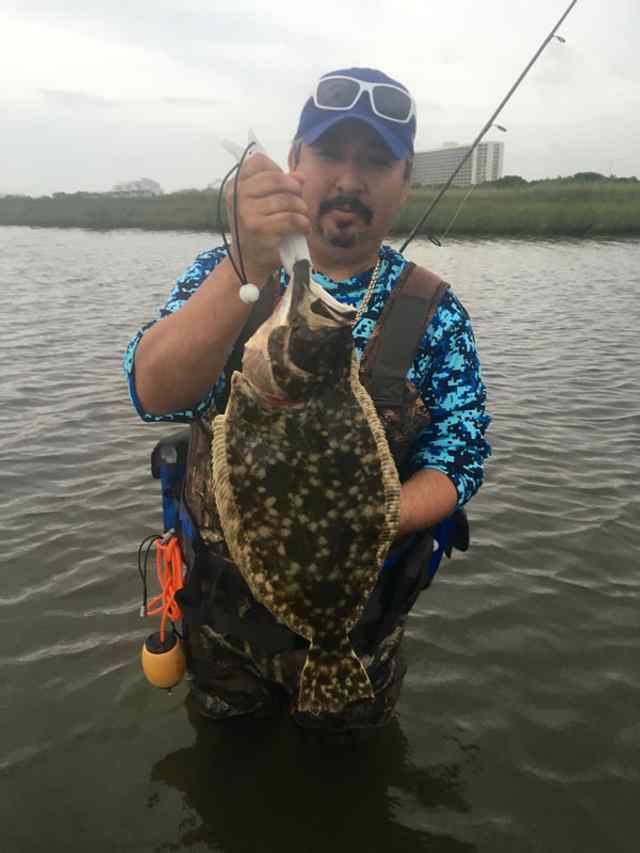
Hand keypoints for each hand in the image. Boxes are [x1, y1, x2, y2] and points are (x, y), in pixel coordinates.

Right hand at [225, 152, 310, 285]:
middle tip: (299, 203)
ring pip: (288, 200)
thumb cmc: (258, 230)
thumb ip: (278, 187)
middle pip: (277, 179)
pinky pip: (292, 218)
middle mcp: (238, 196)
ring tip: (302, 219)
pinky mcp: (261, 229)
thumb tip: (300, 176)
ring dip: (302, 209)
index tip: (285, 185)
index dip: (277, 170)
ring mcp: (247, 213)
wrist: (249, 262)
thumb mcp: (261, 205)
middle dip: (295, 190)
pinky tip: (303, 229)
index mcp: (235, 185)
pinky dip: (303, 223)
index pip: (258, 161)